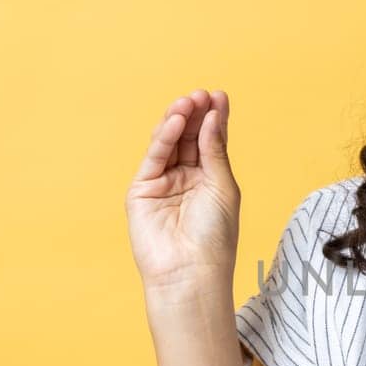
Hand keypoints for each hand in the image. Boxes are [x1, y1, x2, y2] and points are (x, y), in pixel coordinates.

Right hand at [125, 89, 241, 292]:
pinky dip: (164, 137)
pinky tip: (177, 120)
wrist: (191, 271)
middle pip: (190, 138)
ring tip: (190, 101)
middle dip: (196, 115)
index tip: (220, 96)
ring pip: (170, 144)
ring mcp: (163, 183)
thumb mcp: (223, 187)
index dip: (215, 119)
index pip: (211, 142)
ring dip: (179, 120)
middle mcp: (186, 179)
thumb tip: (212, 117)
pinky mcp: (142, 190)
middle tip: (203, 94)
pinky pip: (155, 157)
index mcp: (210, 180)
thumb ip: (214, 151)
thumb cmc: (215, 236)